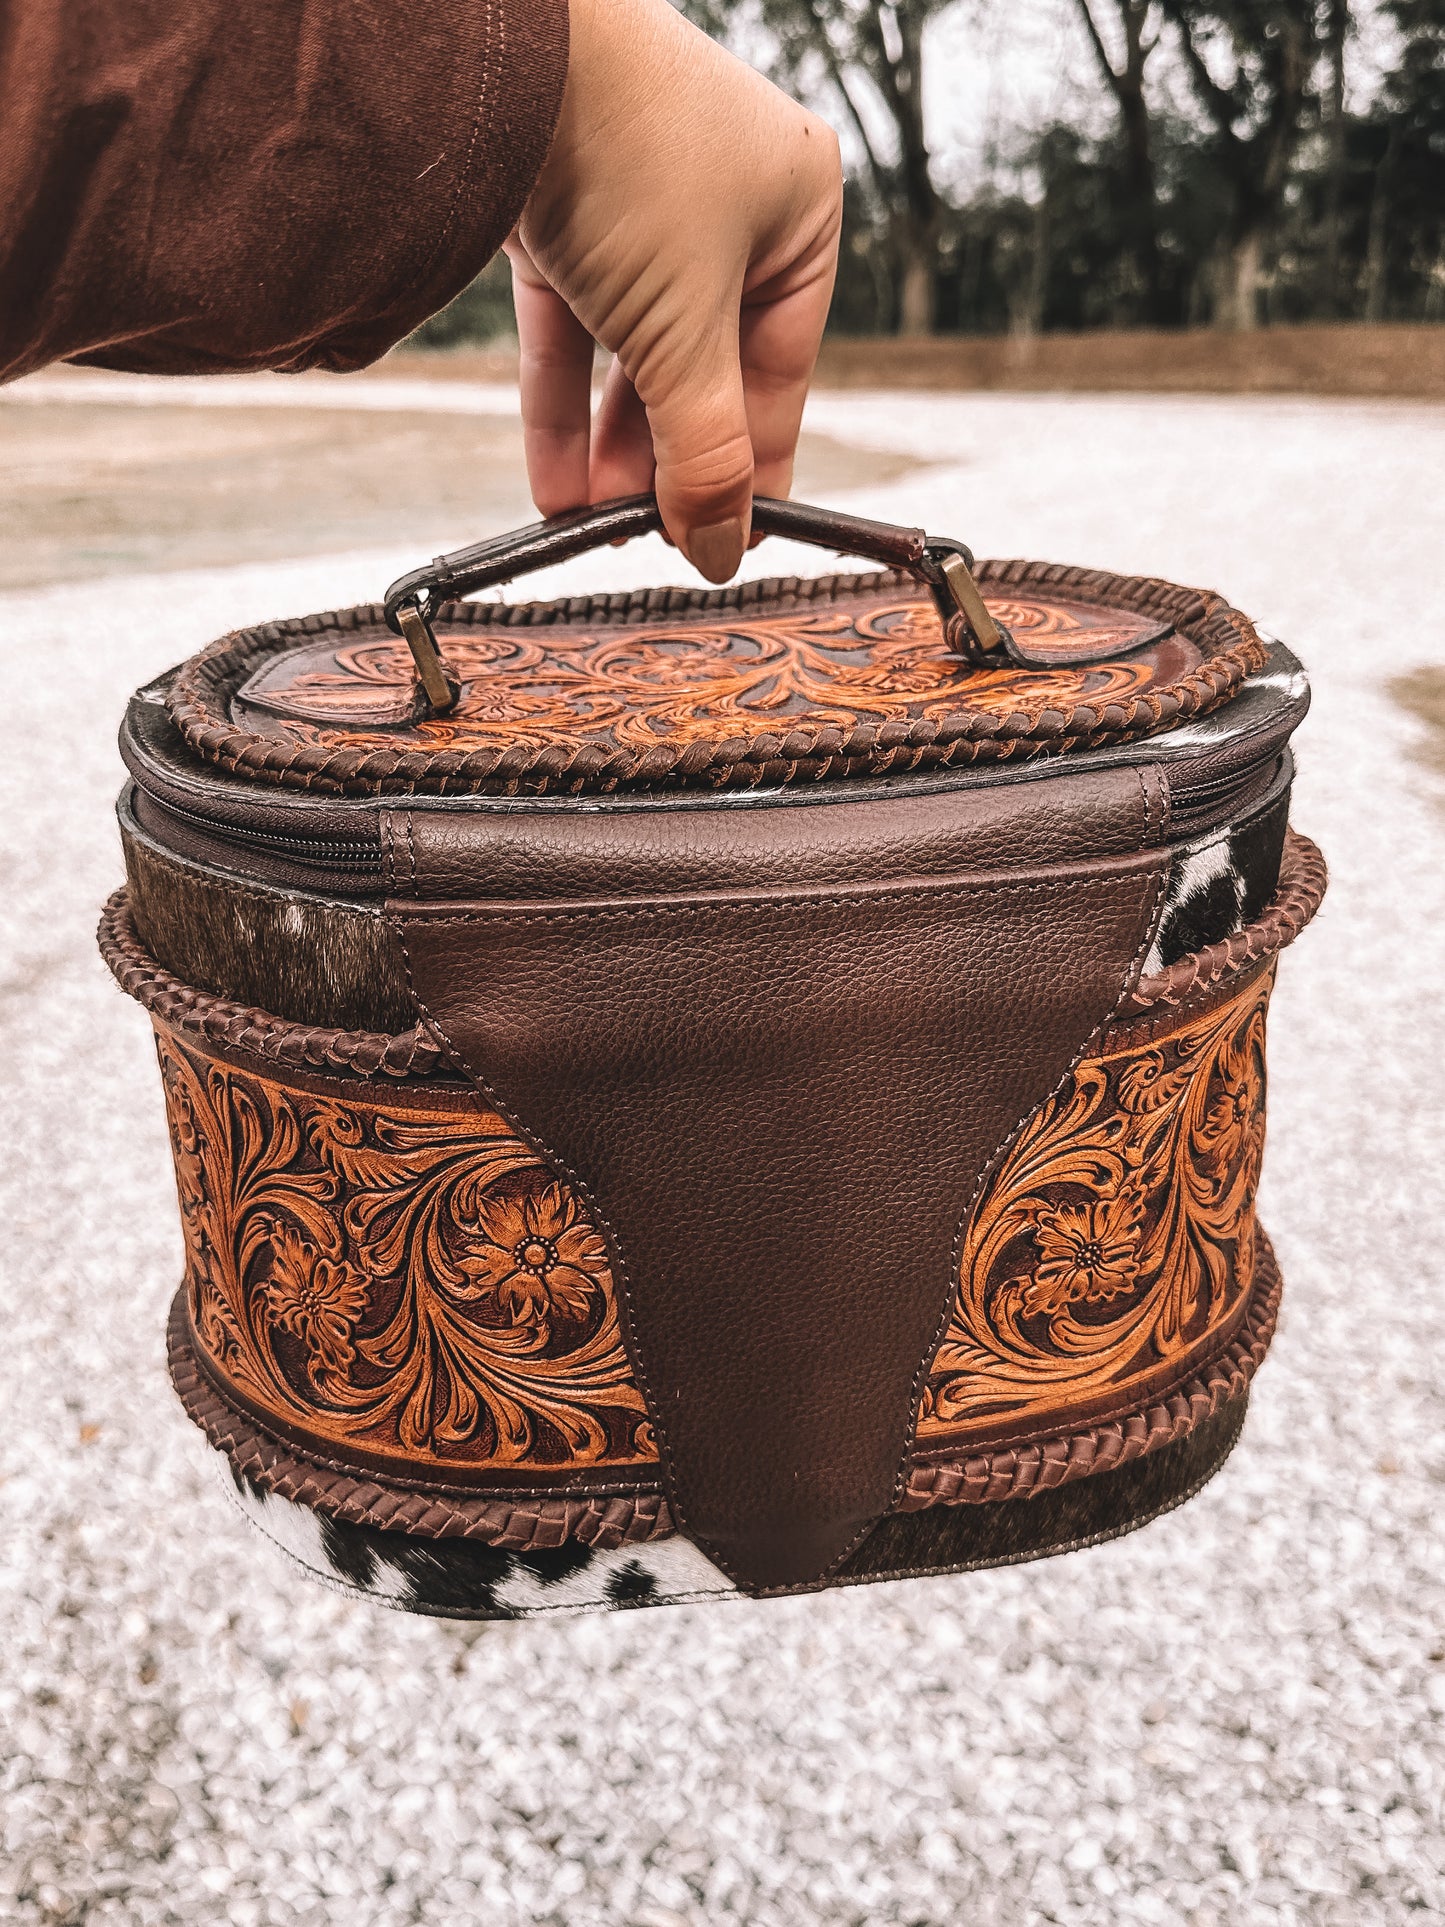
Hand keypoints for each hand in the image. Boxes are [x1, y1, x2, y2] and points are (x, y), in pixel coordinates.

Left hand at [504, 0, 841, 581]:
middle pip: (704, 370)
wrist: (499, 49)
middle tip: (649, 543)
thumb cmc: (628, 161)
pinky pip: (573, 331)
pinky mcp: (559, 209)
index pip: (782, 373)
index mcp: (798, 212)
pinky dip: (563, 407)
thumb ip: (707, 453)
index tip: (725, 545)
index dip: (753, 469)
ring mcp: (638, 205)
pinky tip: (556, 488)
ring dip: (613, 450)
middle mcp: (727, 202)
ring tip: (594, 527)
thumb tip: (723, 552)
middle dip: (669, 464)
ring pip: (633, 356)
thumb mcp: (685, 334)